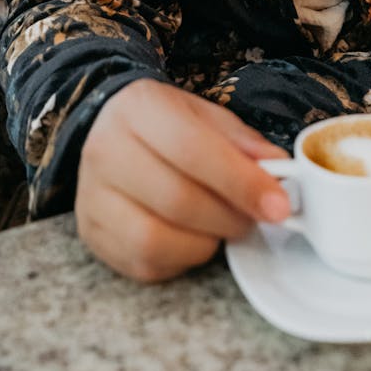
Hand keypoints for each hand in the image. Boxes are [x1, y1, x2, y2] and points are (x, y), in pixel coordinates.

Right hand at [75, 78, 290, 281]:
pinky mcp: (92, 233)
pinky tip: (193, 237)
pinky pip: (143, 263)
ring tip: (222, 226)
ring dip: (204, 242)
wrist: (110, 129)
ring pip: (155, 239)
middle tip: (254, 216)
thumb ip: (242, 143)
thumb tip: (277, 171)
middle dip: (229, 216)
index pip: (193, 149)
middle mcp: (105, 149)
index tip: (279, 205)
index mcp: (138, 107)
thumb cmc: (166, 124)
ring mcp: (92, 195)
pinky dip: (180, 258)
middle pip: (177, 199)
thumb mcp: (205, 115)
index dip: (241, 182)